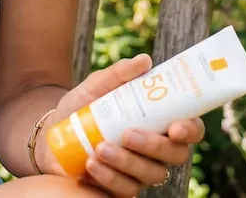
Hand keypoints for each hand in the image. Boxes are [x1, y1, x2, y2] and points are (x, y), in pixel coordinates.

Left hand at [47, 55, 205, 196]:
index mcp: (160, 122)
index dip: (190, 130)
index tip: (176, 127)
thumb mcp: (97, 86)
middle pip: (176, 155)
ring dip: (127, 162)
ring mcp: (142, 171)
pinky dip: (109, 178)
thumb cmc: (84, 108)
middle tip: (127, 135)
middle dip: (154, 146)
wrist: (55, 134)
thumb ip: (118, 74)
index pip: (190, 129)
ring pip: (151, 174)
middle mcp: (158, 150)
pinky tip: (91, 165)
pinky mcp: (122, 187)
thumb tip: (144, 60)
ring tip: (100, 148)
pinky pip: (126, 189)